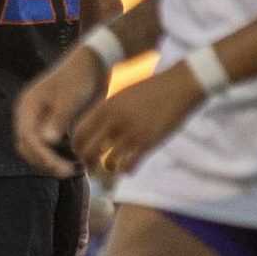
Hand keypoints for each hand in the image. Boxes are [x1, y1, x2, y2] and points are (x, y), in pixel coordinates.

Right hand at [13, 46, 106, 175]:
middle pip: (28, 148)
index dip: (43, 157)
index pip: (28, 139)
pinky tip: (76, 161)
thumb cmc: (80, 77)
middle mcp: (28, 115)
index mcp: (27, 106)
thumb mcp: (71, 97)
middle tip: (69, 172)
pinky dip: (58, 157)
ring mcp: (37, 121)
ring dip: (51, 163)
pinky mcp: (49, 125)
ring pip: (36, 151)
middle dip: (46, 163)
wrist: (91, 64)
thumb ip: (59, 118)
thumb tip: (46, 141)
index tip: (63, 168)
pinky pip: (47, 148)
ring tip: (75, 169)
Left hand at [70, 66, 203, 177]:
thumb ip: (108, 110)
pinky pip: (129, 166)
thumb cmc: (151, 89)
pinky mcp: (148, 143)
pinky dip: (127, 170)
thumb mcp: (123, 94)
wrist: (180, 85)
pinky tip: (129, 167)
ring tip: (113, 167)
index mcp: (106, 107)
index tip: (82, 153)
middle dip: (88, 163)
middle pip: (88, 152)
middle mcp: (115, 121)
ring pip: (109, 163)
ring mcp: (131, 133)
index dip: (77, 147)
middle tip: (92, 167)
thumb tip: (96, 129)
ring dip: (109, 168)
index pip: (79, 134)